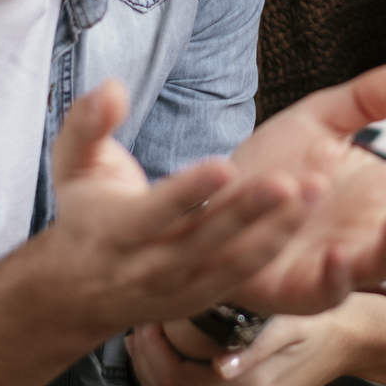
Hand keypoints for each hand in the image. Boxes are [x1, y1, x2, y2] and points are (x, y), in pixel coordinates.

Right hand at [39, 79, 318, 336]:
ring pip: (232, 263)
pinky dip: (274, 251)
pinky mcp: (202, 298)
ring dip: (275, 232)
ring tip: (312, 194)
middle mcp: (149, 267)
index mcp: (118, 231)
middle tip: (287, 181)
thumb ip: (88, 123)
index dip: (189, 192)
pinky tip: (304, 217)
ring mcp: (179, 288)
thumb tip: (113, 87)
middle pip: (203, 241)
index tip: (225, 165)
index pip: (156, 213)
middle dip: (246, 212)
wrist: (79, 291)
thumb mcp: (73, 164)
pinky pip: (242, 278)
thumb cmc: (84, 211)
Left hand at [126, 306, 364, 385]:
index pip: (176, 380)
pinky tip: (163, 373)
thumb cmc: (316, 317)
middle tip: (140, 325)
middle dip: (145, 362)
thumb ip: (252, 345)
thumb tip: (219, 366)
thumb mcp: (286, 320)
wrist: (350, 337)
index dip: (151, 350)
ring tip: (145, 344)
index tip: (148, 316)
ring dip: (152, 380)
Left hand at [225, 63, 385, 313]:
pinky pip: (324, 292)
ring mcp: (338, 264)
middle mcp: (369, 234)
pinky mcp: (295, 288)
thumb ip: (368, 99)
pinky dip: (337, 277)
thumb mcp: (320, 119)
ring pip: (383, 268)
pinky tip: (341, 254)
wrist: (211, 199)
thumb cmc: (272, 165)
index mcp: (384, 196)